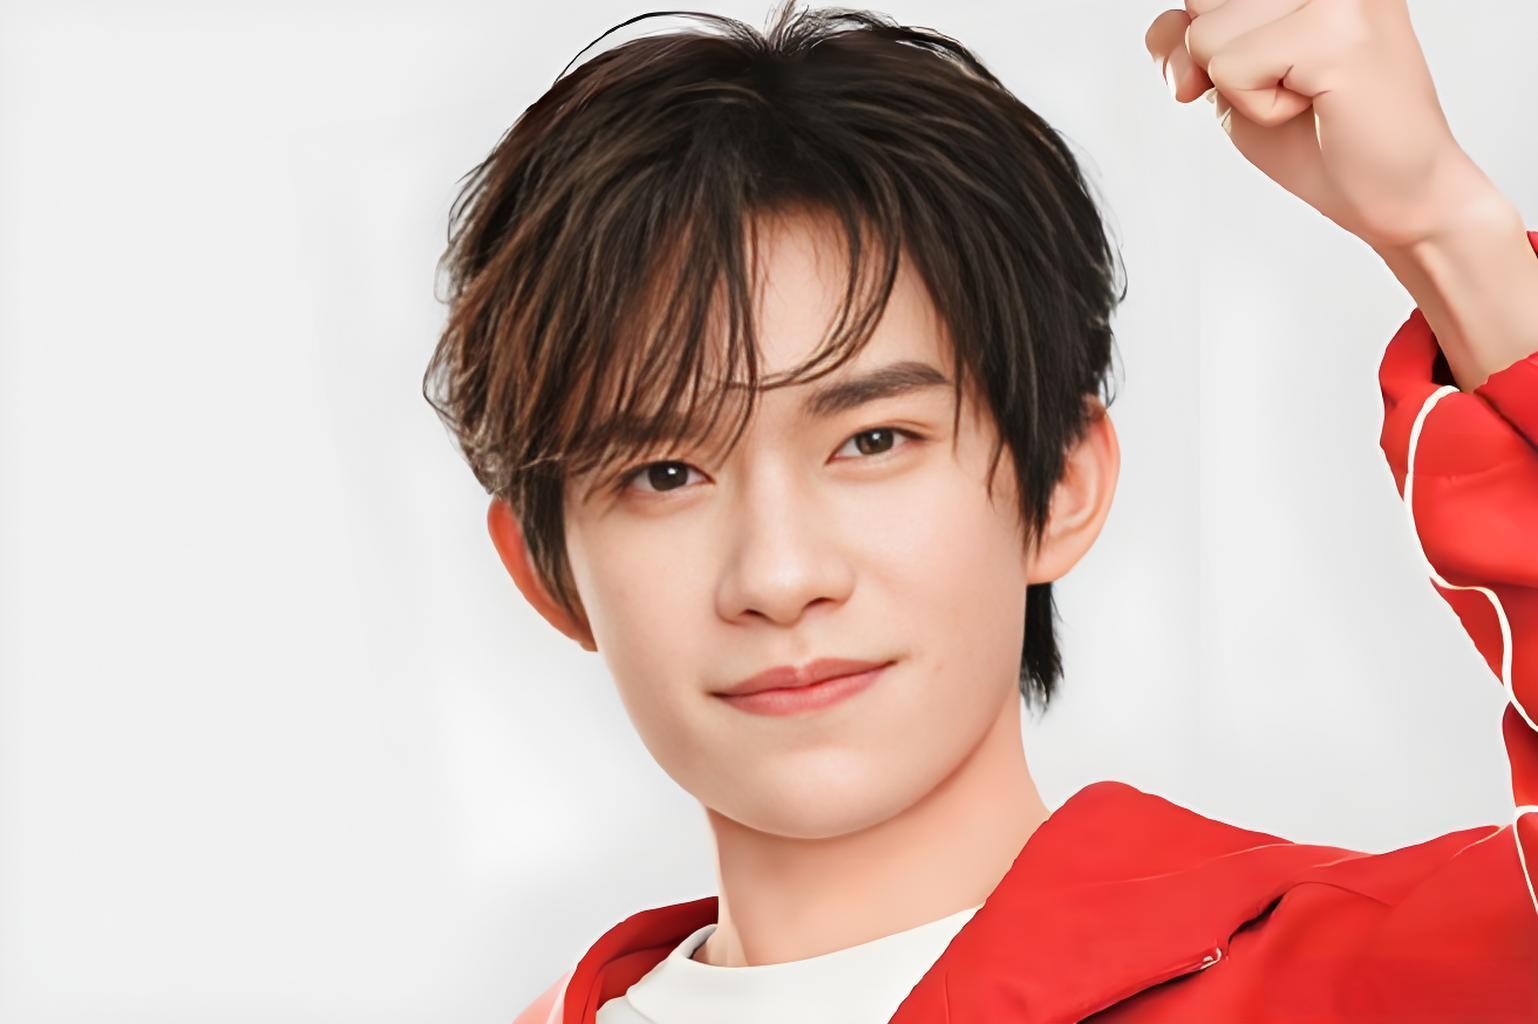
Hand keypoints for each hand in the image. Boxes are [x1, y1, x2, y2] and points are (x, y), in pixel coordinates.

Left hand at [1144, 0, 1497, 251]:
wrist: (1392, 191)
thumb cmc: (1316, 133)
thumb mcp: (1230, 77)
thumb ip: (1184, 39)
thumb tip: (1169, 32)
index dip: (1202, 40)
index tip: (1266, 67)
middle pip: (1197, 2)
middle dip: (1222, 63)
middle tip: (1294, 84)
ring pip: (1205, 37)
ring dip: (1241, 87)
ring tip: (1308, 92)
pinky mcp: (1337, 29)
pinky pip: (1229, 69)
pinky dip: (1257, 108)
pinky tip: (1315, 104)